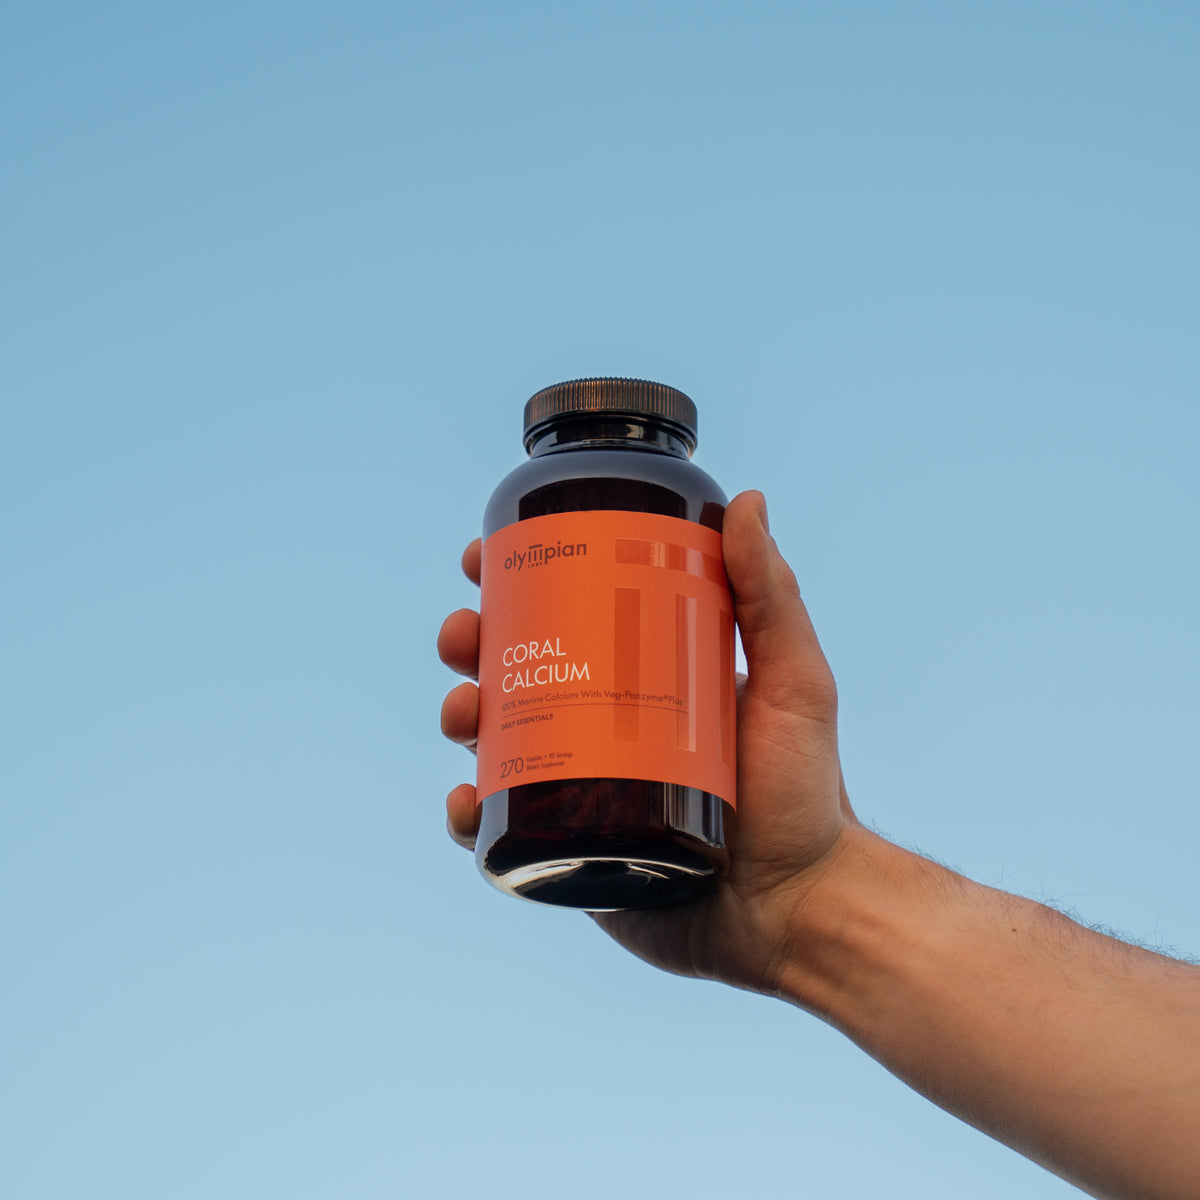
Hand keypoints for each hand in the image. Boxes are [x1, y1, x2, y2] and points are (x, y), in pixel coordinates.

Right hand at [438, 490, 857, 994]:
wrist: (800, 910)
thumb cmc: (806, 794)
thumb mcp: (794, 682)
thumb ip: (773, 596)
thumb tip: (749, 500)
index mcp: (644, 675)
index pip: (568, 615)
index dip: (517, 583)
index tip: (483, 557)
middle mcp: (605, 725)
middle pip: (517, 671)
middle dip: (473, 644)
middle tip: (464, 636)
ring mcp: (583, 788)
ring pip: (498, 742)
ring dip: (462, 715)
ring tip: (464, 715)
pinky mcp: (570, 852)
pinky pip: (501, 828)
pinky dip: (467, 813)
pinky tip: (464, 800)